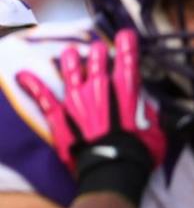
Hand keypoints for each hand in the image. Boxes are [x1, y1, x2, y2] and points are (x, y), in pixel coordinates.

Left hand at [17, 32, 167, 200]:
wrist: (113, 172)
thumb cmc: (139, 154)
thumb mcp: (157, 132)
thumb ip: (150, 114)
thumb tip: (145, 107)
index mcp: (126, 92)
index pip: (128, 62)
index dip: (127, 46)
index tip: (125, 34)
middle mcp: (100, 90)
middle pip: (96, 61)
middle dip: (98, 52)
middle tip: (97, 48)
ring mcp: (77, 101)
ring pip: (70, 71)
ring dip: (70, 59)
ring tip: (69, 52)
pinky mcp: (60, 115)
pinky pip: (43, 97)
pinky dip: (32, 85)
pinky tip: (23, 75)